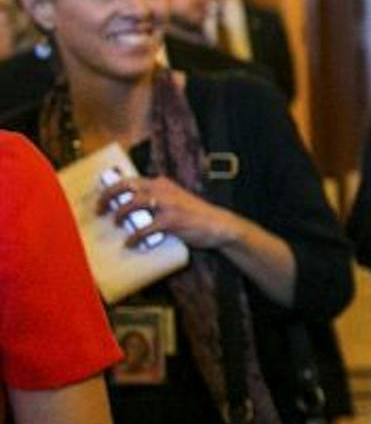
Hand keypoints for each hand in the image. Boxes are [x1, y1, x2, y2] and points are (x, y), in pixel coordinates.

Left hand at [97, 174, 239, 251]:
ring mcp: (168, 204)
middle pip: (127, 185)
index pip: (130, 180)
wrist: (219, 225)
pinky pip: (145, 228)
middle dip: (108, 196)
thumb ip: (156, 200)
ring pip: (134, 202)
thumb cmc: (194, 216)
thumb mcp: (175, 200)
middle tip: (99, 210)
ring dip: (120, 213)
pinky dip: (134, 237)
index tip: (101, 199)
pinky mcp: (172, 220)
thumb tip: (129, 211)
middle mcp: (163, 189)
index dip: (111, 189)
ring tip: (116, 223)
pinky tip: (130, 243)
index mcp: (162, 183)